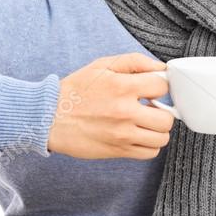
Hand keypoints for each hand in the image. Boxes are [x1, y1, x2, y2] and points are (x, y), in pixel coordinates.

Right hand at [49, 53, 173, 159]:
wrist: (48, 117)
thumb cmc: (75, 90)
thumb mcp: (102, 65)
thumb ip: (135, 62)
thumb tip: (161, 68)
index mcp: (122, 86)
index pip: (162, 86)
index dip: (159, 86)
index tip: (151, 89)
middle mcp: (125, 112)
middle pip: (167, 117)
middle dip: (162, 111)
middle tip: (149, 108)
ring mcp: (122, 134)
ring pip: (162, 137)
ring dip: (157, 129)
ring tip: (144, 122)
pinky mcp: (118, 151)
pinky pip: (150, 153)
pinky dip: (149, 145)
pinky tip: (137, 135)